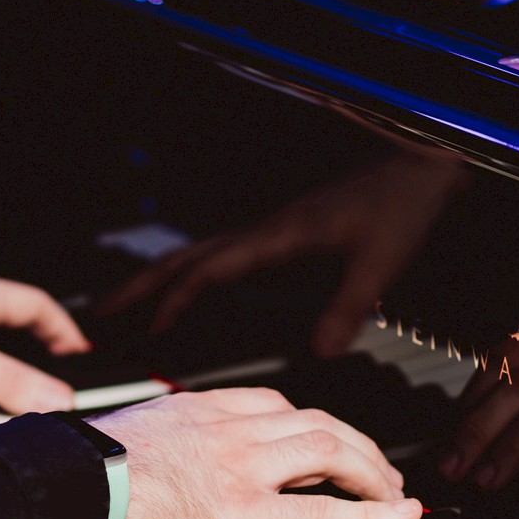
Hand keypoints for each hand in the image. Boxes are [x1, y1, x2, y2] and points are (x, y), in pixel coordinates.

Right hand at [89, 387, 422, 518]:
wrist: (65, 485)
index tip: (330, 443)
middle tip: (382, 474)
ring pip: (330, 452)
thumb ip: (163, 446)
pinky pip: (321, 512)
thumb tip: (162, 466)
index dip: (314, 427)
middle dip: (358, 447)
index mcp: (200, 409)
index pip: (276, 407)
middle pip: (315, 423)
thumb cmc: (79, 472)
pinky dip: (371, 515)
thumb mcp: (130, 438)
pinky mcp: (243, 511)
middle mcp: (228, 428)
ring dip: (372, 473)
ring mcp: (240, 466)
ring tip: (395, 496)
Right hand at [100, 152, 467, 355]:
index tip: (148, 331)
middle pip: (187, 256)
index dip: (177, 299)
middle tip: (97, 315)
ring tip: (127, 307)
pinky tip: (190, 293)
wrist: (420, 163)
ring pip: (199, 252)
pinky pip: (222, 256)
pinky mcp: (285, 234)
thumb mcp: (379, 264)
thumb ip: (347, 308)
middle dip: (141, 285)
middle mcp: (267, 231)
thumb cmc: (402, 205)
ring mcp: (272, 230)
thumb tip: (319, 355)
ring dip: (159, 279)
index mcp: (280, 236)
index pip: (211, 268)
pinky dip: (193, 275)